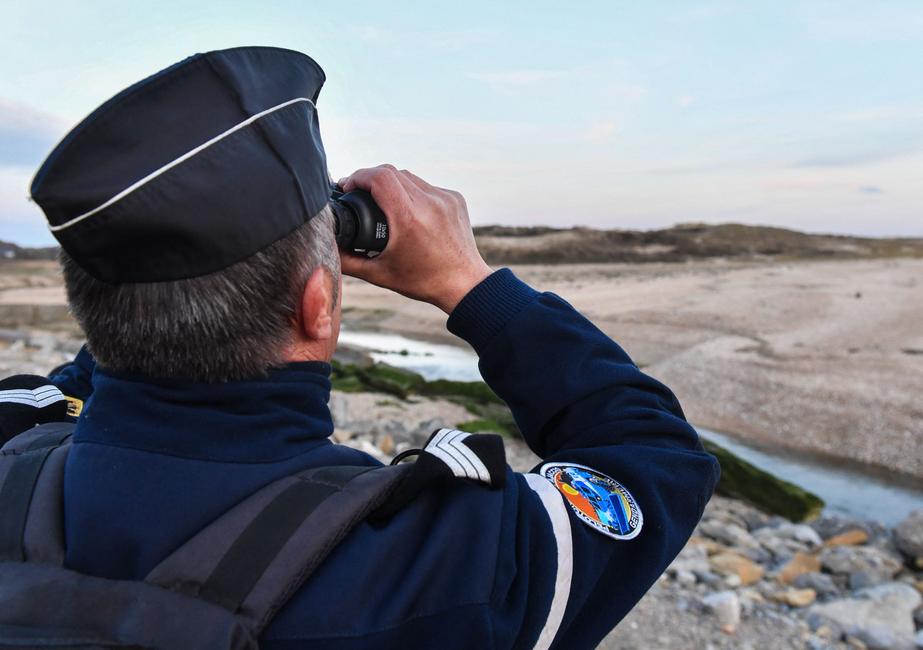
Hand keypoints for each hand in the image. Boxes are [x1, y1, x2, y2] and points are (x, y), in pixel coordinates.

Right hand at [337, 165, 491, 313]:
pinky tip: (407, 209)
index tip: (347, 186)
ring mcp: (445, 198)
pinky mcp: (455, 198)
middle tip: (359, 193)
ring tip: (382, 201)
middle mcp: (429, 202)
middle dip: (371, 178)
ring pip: (409, 177)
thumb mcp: (379, 274)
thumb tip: (325, 246)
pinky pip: (426, 185)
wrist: (464, 284)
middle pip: (391, 172)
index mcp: (409, 218)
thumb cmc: (422, 281)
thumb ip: (348, 260)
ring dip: (392, 184)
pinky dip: (412, 192)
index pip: (379, 177)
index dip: (358, 176)